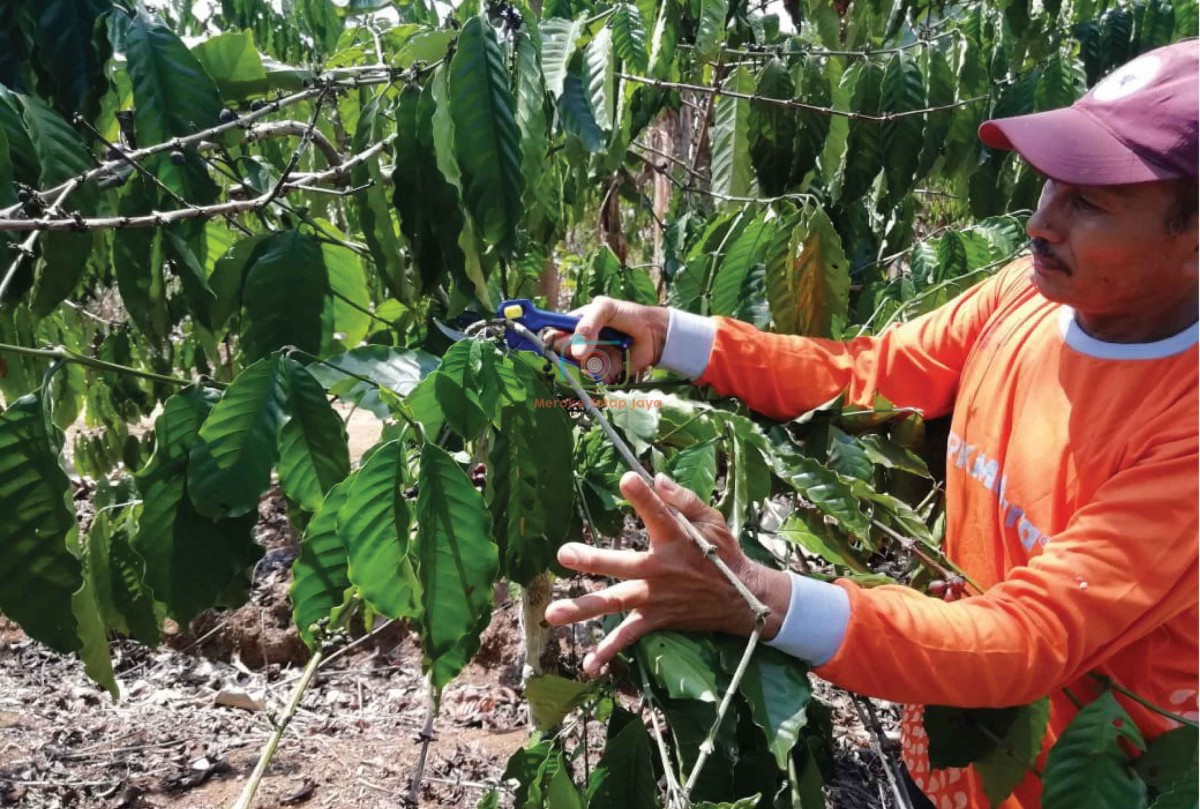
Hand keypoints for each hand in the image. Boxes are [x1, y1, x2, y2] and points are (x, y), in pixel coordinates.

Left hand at [545, 471, 790, 676]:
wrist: (742, 600)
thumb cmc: (722, 553)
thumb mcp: (712, 520)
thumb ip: (684, 499)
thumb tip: (657, 478)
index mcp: (677, 539)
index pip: (659, 513)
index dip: (644, 496)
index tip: (627, 479)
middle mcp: (661, 569)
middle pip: (623, 564)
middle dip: (593, 560)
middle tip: (564, 554)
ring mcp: (655, 597)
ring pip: (615, 603)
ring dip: (584, 608)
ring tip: (553, 614)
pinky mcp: (656, 617)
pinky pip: (629, 636)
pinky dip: (609, 651)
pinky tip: (588, 665)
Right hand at [547, 297, 668, 383]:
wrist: (653, 333)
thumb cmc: (628, 315)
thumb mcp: (605, 309)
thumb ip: (588, 323)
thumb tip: (576, 352)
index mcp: (575, 324)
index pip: (553, 334)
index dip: (549, 340)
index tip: (551, 343)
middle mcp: (579, 343)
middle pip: (564, 354)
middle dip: (577, 351)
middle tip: (592, 344)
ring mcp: (591, 358)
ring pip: (581, 367)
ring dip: (597, 360)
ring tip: (613, 347)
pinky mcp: (603, 372)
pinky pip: (597, 377)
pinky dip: (608, 370)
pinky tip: (619, 360)